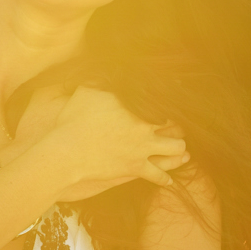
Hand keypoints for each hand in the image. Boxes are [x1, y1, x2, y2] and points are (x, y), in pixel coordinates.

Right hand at [49, 87, 187, 194]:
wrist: (69, 153)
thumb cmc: (74, 120)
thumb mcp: (86, 91)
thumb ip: (100, 80)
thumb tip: (104, 69)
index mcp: (137, 108)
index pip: (163, 104)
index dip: (169, 105)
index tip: (169, 104)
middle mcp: (145, 129)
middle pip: (176, 127)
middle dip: (179, 128)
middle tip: (180, 129)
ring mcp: (142, 150)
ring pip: (174, 150)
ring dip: (179, 150)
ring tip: (182, 151)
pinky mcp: (135, 169)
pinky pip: (157, 175)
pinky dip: (164, 178)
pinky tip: (168, 180)